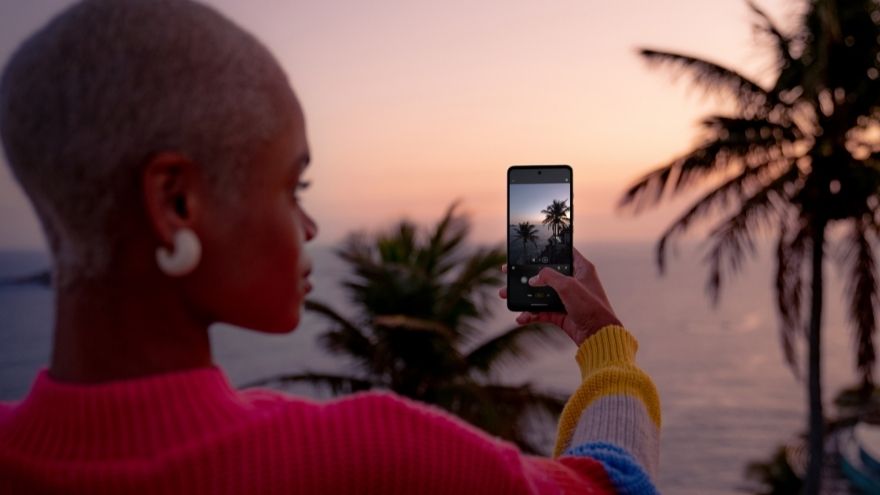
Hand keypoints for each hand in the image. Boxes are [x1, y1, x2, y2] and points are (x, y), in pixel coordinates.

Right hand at [499, 247, 621, 344]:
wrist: (598, 335)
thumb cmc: (591, 307)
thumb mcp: (568, 285)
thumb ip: (548, 277)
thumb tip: (533, 279)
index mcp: (581, 268)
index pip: (563, 252)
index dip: (546, 250)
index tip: (530, 249)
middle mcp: (574, 281)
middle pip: (545, 274)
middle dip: (526, 275)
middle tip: (508, 273)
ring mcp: (567, 299)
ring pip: (540, 294)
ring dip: (523, 296)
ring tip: (506, 295)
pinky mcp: (562, 314)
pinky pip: (542, 311)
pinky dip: (531, 314)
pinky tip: (521, 318)